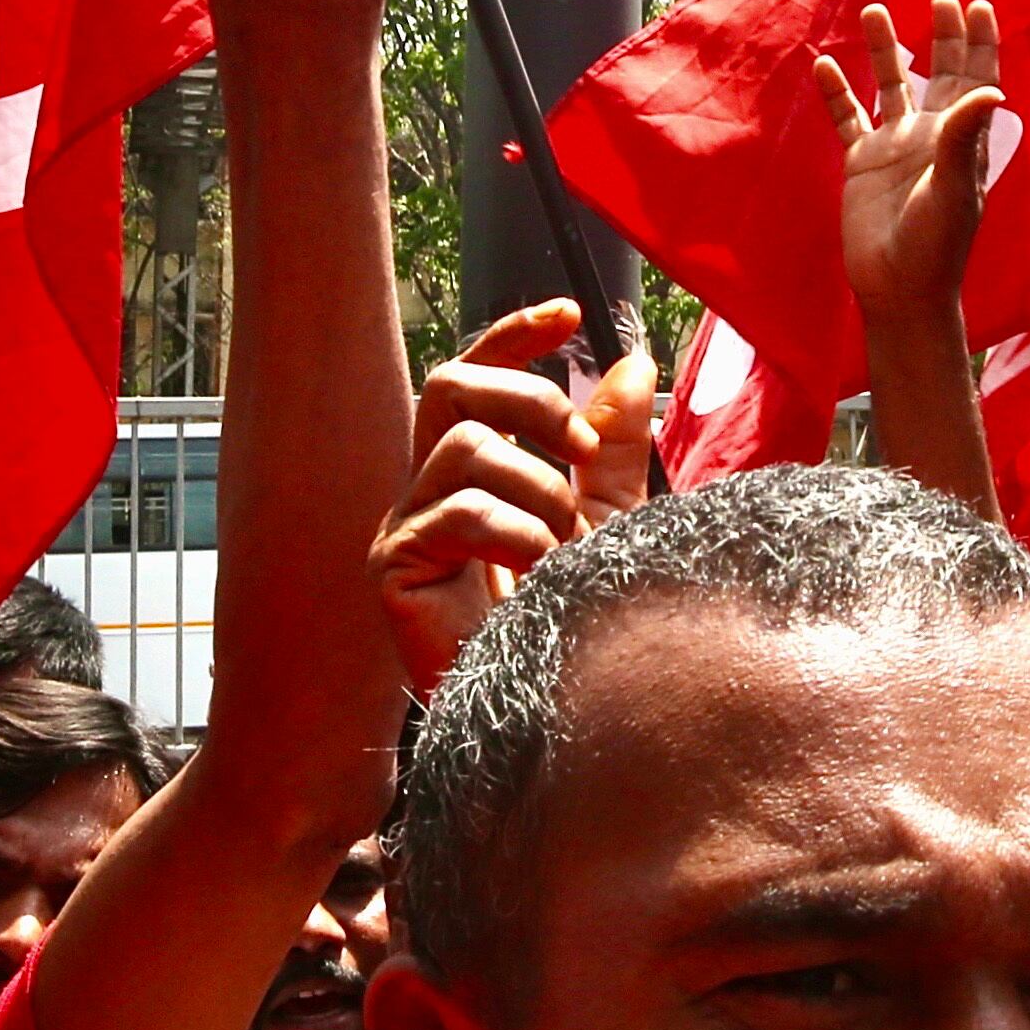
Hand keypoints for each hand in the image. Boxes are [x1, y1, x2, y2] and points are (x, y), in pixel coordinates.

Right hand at [370, 302, 649, 693]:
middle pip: (450, 386)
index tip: (570, 314)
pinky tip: (542, 572)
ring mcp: (404, 528)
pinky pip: (458, 509)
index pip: (477, 379)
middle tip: (582, 448)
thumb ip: (612, 447)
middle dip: (527, 398)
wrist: (553, 715)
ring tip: (566, 544)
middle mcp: (428, 491)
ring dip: (536, 485)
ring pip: (462, 446)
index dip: (514, 337)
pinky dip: (517, 530)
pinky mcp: (394, 569)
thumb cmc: (571, 623)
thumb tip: (634, 364)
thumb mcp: (608, 520)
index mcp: (473, 472)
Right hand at [822, 0, 1004, 325]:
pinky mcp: (862, 164)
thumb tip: (992, 90)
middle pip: (939, 75)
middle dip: (943, 37)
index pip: (976, 82)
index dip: (979, 45)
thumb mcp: (952, 188)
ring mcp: (895, 148)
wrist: (898, 288)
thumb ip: (963, 137)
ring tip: (874, 11)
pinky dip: (837, 93)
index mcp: (961, 140)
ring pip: (890, 87)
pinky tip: (824, 64)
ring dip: (884, 51)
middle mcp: (930, 136)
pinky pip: (847, 119)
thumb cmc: (935, 245)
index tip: (978, 6)